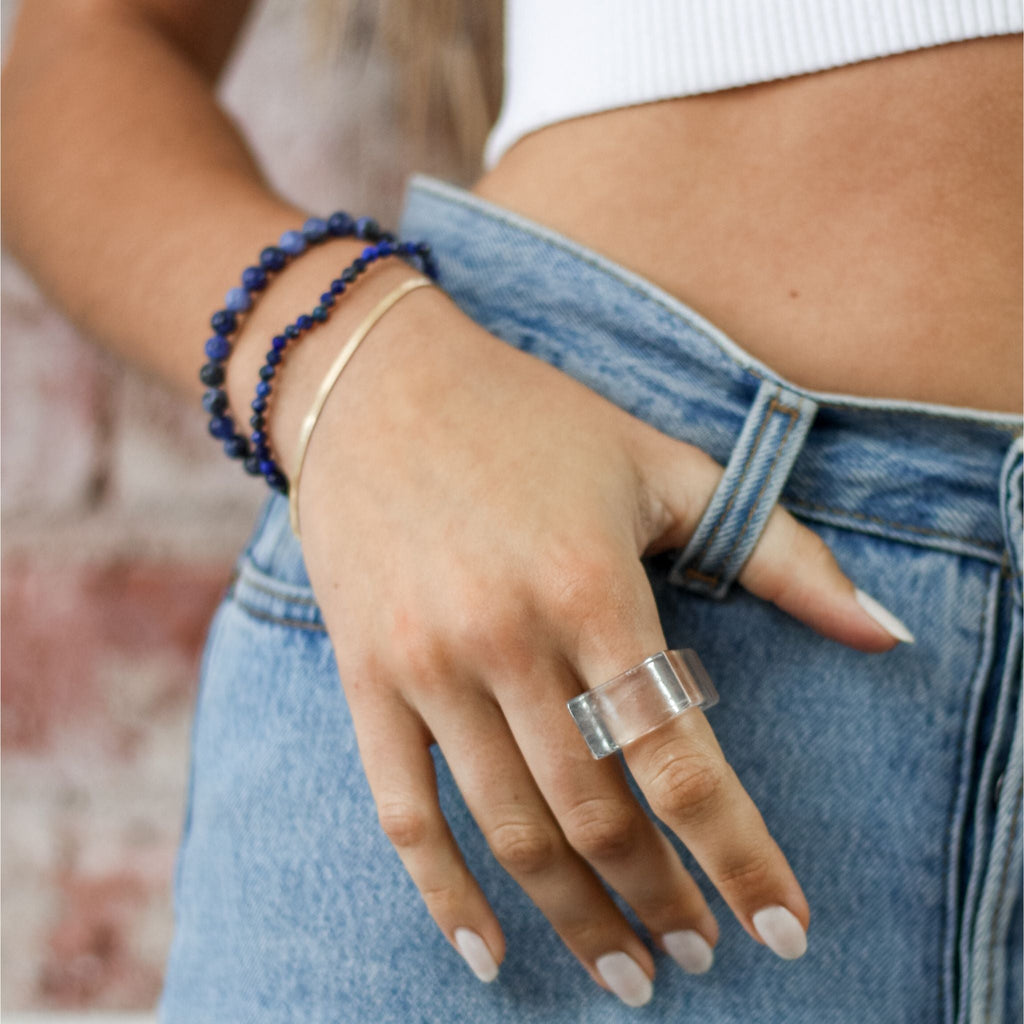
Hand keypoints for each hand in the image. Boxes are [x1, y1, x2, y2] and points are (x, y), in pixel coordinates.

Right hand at [295, 286, 902, 1004]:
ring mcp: (428, 664)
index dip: (739, 854)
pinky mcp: (365, 678)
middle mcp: (508, 638)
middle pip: (599, 812)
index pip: (681, 757)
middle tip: (698, 956)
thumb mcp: (662, 466)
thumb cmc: (533, 421)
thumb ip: (782, 553)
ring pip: (512, 830)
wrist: (379, 386)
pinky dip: (447, 898)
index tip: (781, 928)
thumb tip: (889, 633)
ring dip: (578, 918)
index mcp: (594, 585)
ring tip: (626, 973)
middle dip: (661, 900)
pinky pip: (403, 813)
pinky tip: (490, 956)